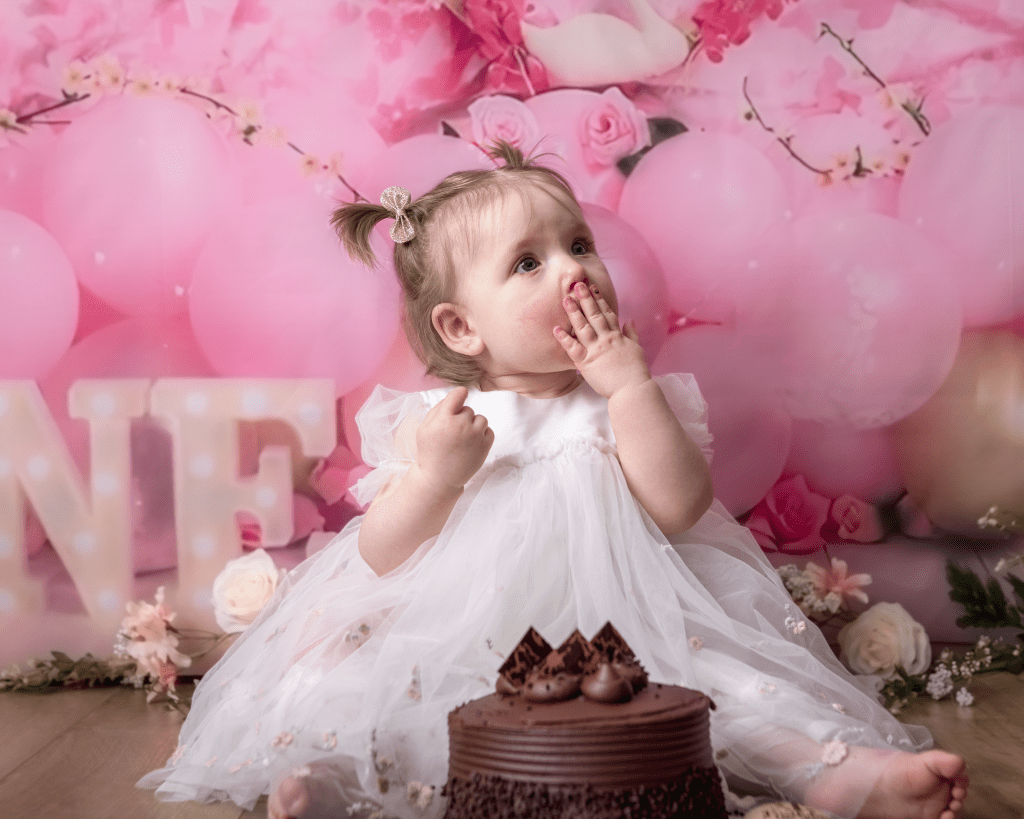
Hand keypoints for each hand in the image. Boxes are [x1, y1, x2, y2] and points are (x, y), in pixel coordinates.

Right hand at [414, 386, 493, 490]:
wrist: (438, 479)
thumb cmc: (430, 452)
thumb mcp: (424, 428)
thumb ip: (438, 409)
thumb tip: (457, 395)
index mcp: (444, 419)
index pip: (458, 393)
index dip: (459, 395)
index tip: (459, 398)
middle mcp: (461, 425)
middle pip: (468, 409)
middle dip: (461, 418)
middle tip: (452, 433)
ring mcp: (475, 436)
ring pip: (481, 419)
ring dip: (473, 426)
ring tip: (462, 439)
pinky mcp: (485, 446)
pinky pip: (489, 430)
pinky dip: (482, 435)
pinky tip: (471, 444)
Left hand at [555, 282, 649, 398]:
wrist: (633, 390)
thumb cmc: (635, 372)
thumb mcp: (637, 349)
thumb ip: (631, 334)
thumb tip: (630, 320)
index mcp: (617, 336)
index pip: (607, 313)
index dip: (599, 300)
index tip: (593, 287)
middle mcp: (606, 340)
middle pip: (594, 315)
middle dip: (585, 298)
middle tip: (577, 284)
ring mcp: (596, 350)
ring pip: (583, 327)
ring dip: (574, 312)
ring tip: (566, 299)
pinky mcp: (586, 363)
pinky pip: (573, 348)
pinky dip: (564, 338)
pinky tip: (556, 328)